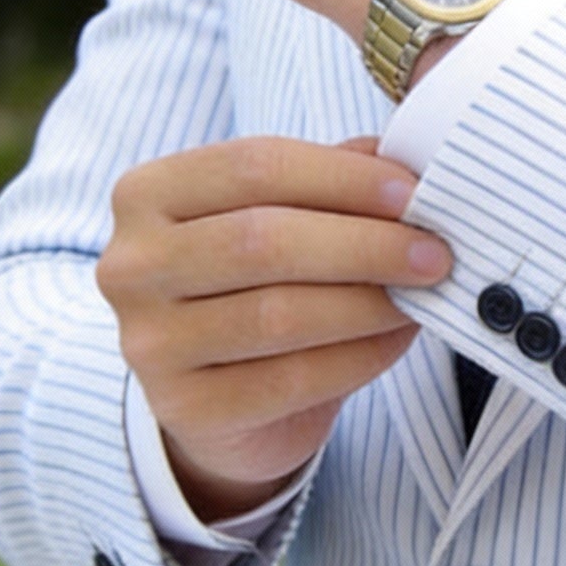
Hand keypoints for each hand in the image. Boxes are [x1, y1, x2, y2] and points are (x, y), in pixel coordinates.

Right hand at [96, 136, 451, 522]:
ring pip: (278, 314)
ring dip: (370, 302)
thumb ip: (331, 178)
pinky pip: (292, 378)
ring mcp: (150, 342)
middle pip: (264, 239)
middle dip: (366, 243)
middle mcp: (132, 265)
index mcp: (148, 194)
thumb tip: (405, 156)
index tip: (412, 192)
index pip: (254, 165)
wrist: (220, 400)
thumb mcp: (282, 217)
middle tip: (434, 252)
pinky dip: (361, 356)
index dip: (342, 177)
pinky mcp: (187, 409)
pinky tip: (397, 338)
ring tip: (423, 296)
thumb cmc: (256, 287)